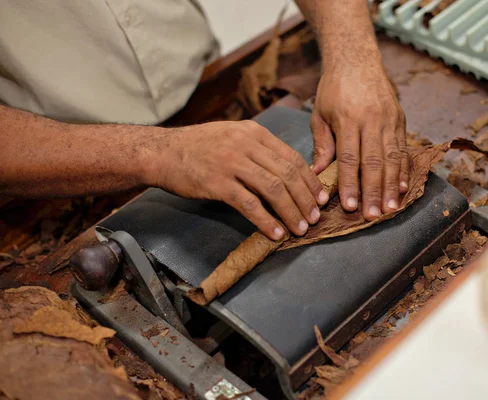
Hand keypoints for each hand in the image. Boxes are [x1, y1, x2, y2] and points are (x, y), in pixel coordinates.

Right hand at [153, 120, 327, 239]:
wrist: (162, 152)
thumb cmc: (199, 147)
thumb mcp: (233, 136)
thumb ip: (259, 150)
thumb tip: (287, 173)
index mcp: (254, 132)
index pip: (292, 157)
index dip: (310, 180)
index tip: (320, 197)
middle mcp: (246, 144)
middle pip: (287, 174)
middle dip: (306, 199)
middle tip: (315, 217)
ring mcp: (231, 163)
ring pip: (273, 189)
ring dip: (292, 212)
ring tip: (301, 228)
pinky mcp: (217, 183)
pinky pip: (249, 205)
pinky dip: (267, 221)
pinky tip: (276, 233)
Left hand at [310, 63, 408, 219]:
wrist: (357, 58)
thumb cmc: (333, 88)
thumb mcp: (320, 113)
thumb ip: (322, 144)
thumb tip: (318, 174)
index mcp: (348, 119)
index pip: (349, 158)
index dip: (350, 184)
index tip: (351, 206)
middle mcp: (371, 120)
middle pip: (374, 162)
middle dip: (373, 191)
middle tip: (373, 216)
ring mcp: (389, 119)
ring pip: (392, 158)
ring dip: (391, 186)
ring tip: (390, 208)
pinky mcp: (400, 119)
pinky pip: (403, 148)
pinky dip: (403, 170)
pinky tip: (401, 188)